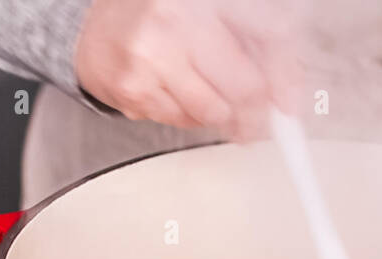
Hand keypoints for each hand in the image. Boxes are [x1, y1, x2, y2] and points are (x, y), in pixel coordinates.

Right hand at [73, 0, 294, 136]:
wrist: (90, 29)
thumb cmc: (158, 18)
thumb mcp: (211, 12)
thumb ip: (256, 40)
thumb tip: (290, 90)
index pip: (268, 35)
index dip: (285, 77)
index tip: (291, 104)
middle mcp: (175, 21)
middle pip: (244, 87)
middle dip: (257, 111)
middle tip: (258, 119)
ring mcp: (151, 58)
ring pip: (214, 112)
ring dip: (222, 114)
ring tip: (206, 92)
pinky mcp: (134, 90)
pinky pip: (183, 121)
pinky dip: (190, 116)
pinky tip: (177, 93)